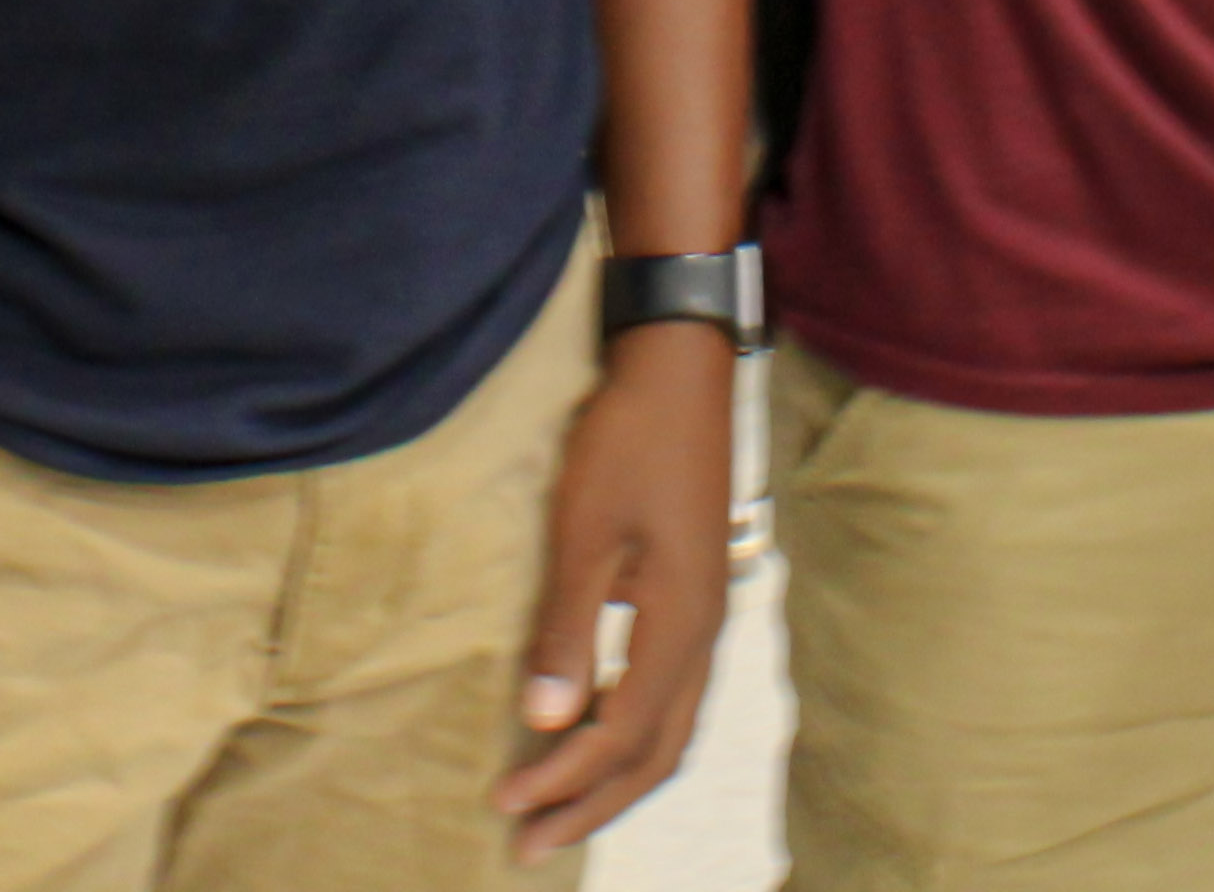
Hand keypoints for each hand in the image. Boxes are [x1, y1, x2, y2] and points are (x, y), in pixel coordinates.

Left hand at [489, 326, 731, 858]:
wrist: (680, 369)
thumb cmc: (627, 440)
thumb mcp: (585, 531)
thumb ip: (568, 629)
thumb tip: (543, 722)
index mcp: (680, 624)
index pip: (622, 733)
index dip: (564, 778)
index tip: (507, 807)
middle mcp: (704, 634)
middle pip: (656, 753)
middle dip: (593, 804)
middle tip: (530, 844)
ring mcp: (706, 617)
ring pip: (671, 729)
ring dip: (615, 777)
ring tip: (562, 809)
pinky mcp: (695, 597)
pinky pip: (672, 696)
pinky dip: (634, 735)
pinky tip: (597, 735)